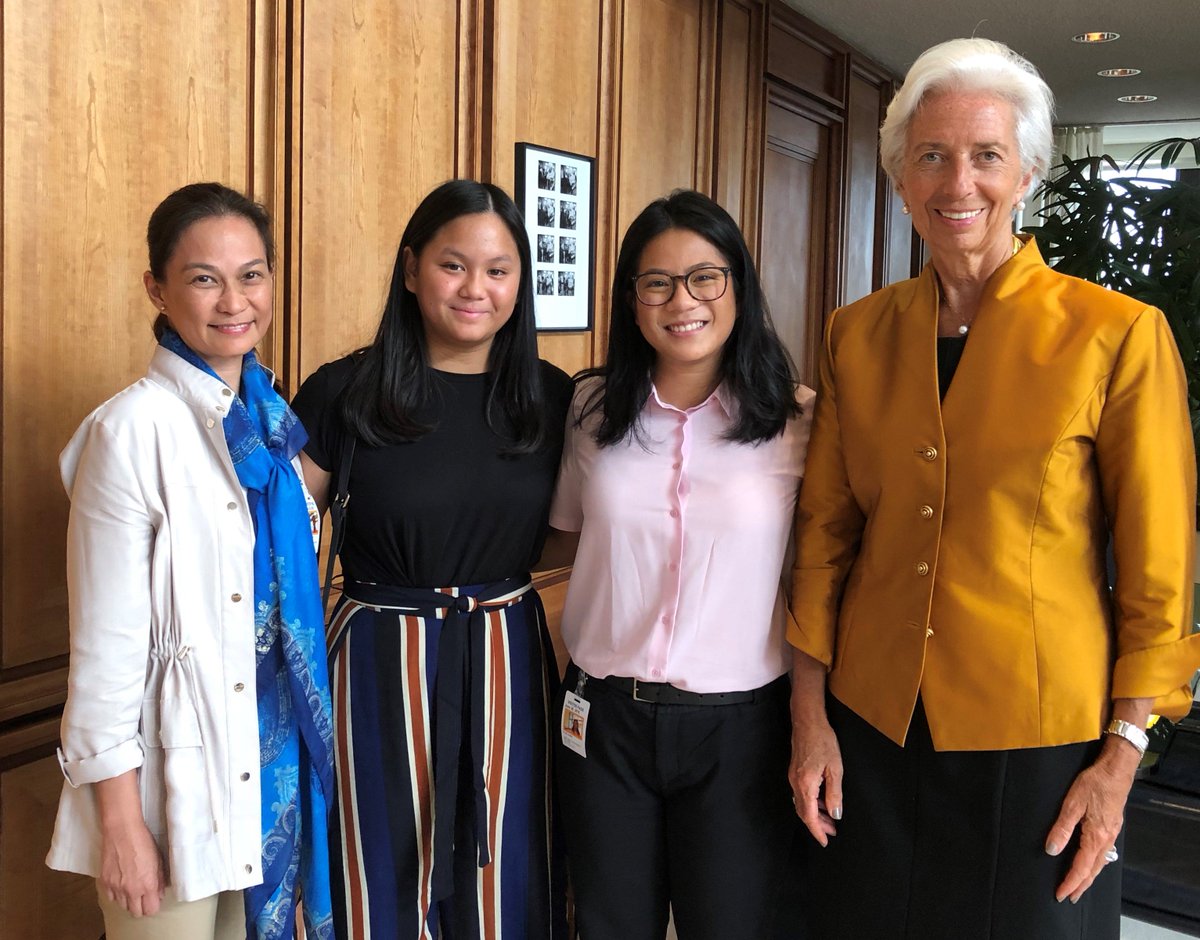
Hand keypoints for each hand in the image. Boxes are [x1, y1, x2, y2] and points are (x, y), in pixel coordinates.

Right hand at [98, 819, 164, 916]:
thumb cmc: (143, 842)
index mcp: (148, 885)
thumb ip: (160, 880)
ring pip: (123, 906)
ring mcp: (116, 888)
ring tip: (132, 887)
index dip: (153, 906)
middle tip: (143, 896)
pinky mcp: (105, 883)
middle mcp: (131, 890)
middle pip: (136, 912)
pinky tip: (121, 883)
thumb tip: (159, 893)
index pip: (151, 910)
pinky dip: (116, 894)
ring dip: (128, 900)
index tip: (154, 899)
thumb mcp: (158, 860)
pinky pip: (111, 897)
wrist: (122, 831)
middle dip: (141, 907)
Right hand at [789, 715, 842, 845]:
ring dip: (815, 814)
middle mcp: (795, 783)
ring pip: (802, 803)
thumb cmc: (823, 741)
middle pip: (804, 812)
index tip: (825, 841)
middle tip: (832, 832)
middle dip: (817, 825)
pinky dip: (812, 802)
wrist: (808, 722)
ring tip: (830, 819)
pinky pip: (801, 794)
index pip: (809, 816)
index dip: (817, 831)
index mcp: (805, 785)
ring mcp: (793, 777)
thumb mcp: (835, 769)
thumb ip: (835, 794)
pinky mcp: (794, 772)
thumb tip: (836, 814)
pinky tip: (822, 801)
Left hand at [1044, 747, 1136, 902]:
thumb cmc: (1094, 783)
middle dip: (1080, 885)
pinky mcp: (1112, 826)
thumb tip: (1051, 850)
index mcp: (1096, 836)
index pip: (1081, 867)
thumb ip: (1061, 828)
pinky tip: (1091, 861)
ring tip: (1079, 885)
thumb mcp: (1072, 804)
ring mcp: (1111, 833)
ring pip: (1099, 862)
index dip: (1070, 882)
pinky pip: (1104, 852)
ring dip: (1088, 876)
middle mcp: (1106, 839)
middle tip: (1069, 897)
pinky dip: (1096, 863)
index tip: (1060, 893)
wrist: (1116, 770)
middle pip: (1093, 870)